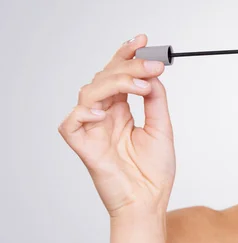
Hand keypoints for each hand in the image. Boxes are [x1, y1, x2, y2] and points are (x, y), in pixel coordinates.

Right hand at [58, 34, 175, 217]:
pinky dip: (85, 113)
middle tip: (153, 65)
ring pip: (89, 93)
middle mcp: (105, 116)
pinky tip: (106, 112)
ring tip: (142, 87)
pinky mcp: (83, 146)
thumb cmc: (154, 171)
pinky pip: (70, 123)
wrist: (149, 201)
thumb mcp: (161, 127)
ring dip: (115, 83)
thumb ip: (156, 100)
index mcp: (122, 110)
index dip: (126, 56)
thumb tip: (153, 74)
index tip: (142, 40)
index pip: (118, 75)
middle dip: (128, 66)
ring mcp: (93, 129)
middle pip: (104, 78)